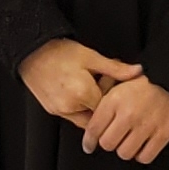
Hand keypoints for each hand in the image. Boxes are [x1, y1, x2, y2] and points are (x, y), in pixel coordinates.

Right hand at [18, 37, 137, 124]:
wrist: (30, 50)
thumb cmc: (59, 52)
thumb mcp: (91, 57)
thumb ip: (115, 69)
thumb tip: (138, 71)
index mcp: (82, 94)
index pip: (109, 108)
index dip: (114, 97)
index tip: (112, 83)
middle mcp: (70, 106)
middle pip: (98, 117)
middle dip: (103, 104)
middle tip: (101, 84)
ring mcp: (59, 110)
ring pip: (84, 119)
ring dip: (90, 107)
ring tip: (89, 86)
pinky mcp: (51, 110)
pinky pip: (71, 115)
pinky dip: (78, 107)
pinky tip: (77, 90)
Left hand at [79, 72, 168, 164]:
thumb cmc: (146, 80)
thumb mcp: (119, 83)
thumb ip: (104, 101)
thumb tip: (91, 120)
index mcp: (115, 100)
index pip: (94, 128)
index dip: (89, 141)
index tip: (89, 145)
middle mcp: (129, 114)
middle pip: (107, 144)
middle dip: (109, 141)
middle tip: (114, 137)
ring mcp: (146, 125)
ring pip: (125, 153)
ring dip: (125, 148)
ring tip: (130, 139)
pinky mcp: (163, 134)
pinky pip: (145, 156)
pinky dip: (142, 154)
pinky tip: (142, 145)